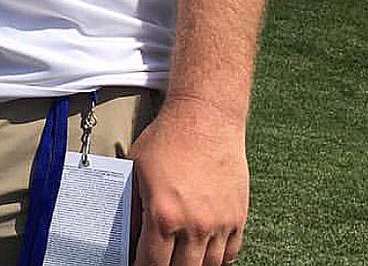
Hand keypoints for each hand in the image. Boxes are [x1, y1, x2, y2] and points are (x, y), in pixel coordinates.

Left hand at [128, 97, 247, 265]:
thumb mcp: (137, 170)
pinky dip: (218, 256)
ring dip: (194, 264)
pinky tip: (205, 250)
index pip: (153, 264)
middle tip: (159, 259)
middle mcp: (194, 226)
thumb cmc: (168, 138)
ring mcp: (220, 224)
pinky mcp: (238, 218)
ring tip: (181, 256)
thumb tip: (129, 234)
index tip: (139, 264)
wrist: (205, 118)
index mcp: (164, 216)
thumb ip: (133, 207)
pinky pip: (231, 253)